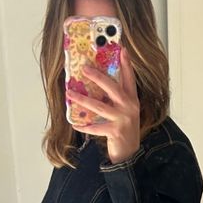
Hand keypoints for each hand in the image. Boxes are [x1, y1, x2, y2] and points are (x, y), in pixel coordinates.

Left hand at [68, 46, 140, 164]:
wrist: (131, 152)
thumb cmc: (125, 128)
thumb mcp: (125, 110)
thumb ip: (117, 98)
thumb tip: (99, 83)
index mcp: (132, 99)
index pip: (129, 78)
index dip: (126, 64)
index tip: (122, 49)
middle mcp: (129, 107)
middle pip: (112, 88)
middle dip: (98, 77)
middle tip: (85, 68)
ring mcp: (123, 119)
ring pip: (99, 106)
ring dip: (83, 99)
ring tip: (70, 93)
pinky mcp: (115, 132)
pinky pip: (96, 128)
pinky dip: (85, 127)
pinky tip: (75, 124)